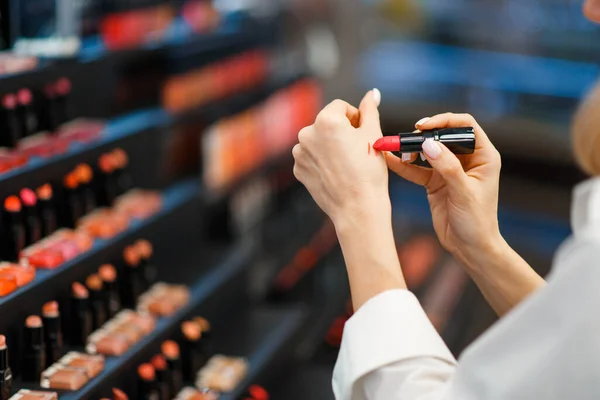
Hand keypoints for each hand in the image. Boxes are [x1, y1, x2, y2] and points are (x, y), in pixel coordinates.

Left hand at [292, 90, 389, 225]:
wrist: (357, 208)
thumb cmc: (369, 171)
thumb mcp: (373, 135)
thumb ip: (369, 110)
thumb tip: (371, 93)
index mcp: (325, 120)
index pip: (340, 106)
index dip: (355, 118)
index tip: (363, 133)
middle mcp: (306, 133)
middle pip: (327, 123)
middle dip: (341, 131)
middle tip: (357, 150)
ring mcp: (299, 153)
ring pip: (318, 140)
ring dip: (330, 145)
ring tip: (347, 163)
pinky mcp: (298, 169)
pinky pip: (311, 157)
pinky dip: (322, 161)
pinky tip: (336, 172)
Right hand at [385, 113, 502, 266]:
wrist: (470, 248)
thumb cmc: (477, 222)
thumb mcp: (464, 193)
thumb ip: (447, 167)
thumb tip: (428, 144)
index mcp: (483, 156)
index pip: (464, 126)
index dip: (444, 121)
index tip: (424, 126)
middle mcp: (467, 159)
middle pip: (442, 135)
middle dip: (423, 135)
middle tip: (406, 138)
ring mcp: (449, 170)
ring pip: (427, 151)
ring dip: (410, 149)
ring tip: (395, 147)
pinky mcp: (435, 182)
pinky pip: (417, 169)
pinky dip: (403, 165)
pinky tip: (389, 160)